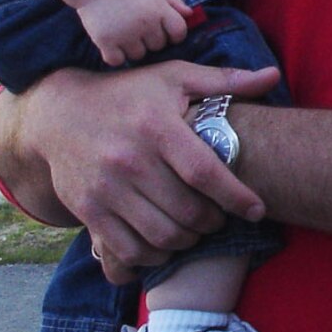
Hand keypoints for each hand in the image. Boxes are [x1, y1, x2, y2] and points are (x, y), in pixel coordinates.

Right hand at [13, 62, 277, 282]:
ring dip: (188, 241)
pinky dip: (154, 254)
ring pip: (161, 235)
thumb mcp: (173, 77)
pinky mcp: (87, 209)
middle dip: (213, 222)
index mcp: (156, 127)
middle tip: (220, 218)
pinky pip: (128, 248)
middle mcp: (129, 160)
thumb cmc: (128, 93)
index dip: (236, 197)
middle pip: (187, 212)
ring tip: (195, 228)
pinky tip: (166, 240)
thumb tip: (272, 77)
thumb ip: (224, 81)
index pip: (205, 172)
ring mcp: (105, 188)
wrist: (58, 113)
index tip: (257, 210)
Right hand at [76, 0, 193, 66]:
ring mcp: (125, 34)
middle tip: (141, 29)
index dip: (175, 34)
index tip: (167, 32)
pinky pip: (117, 60)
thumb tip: (190, 14)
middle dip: (153, 40)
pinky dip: (117, 56)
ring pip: (139, 55)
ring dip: (135, 48)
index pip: (179, 32)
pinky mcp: (106, 41)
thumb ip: (173, 0)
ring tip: (126, 36)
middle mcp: (145, 24)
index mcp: (159, 9)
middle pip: (159, 45)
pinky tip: (114, 46)